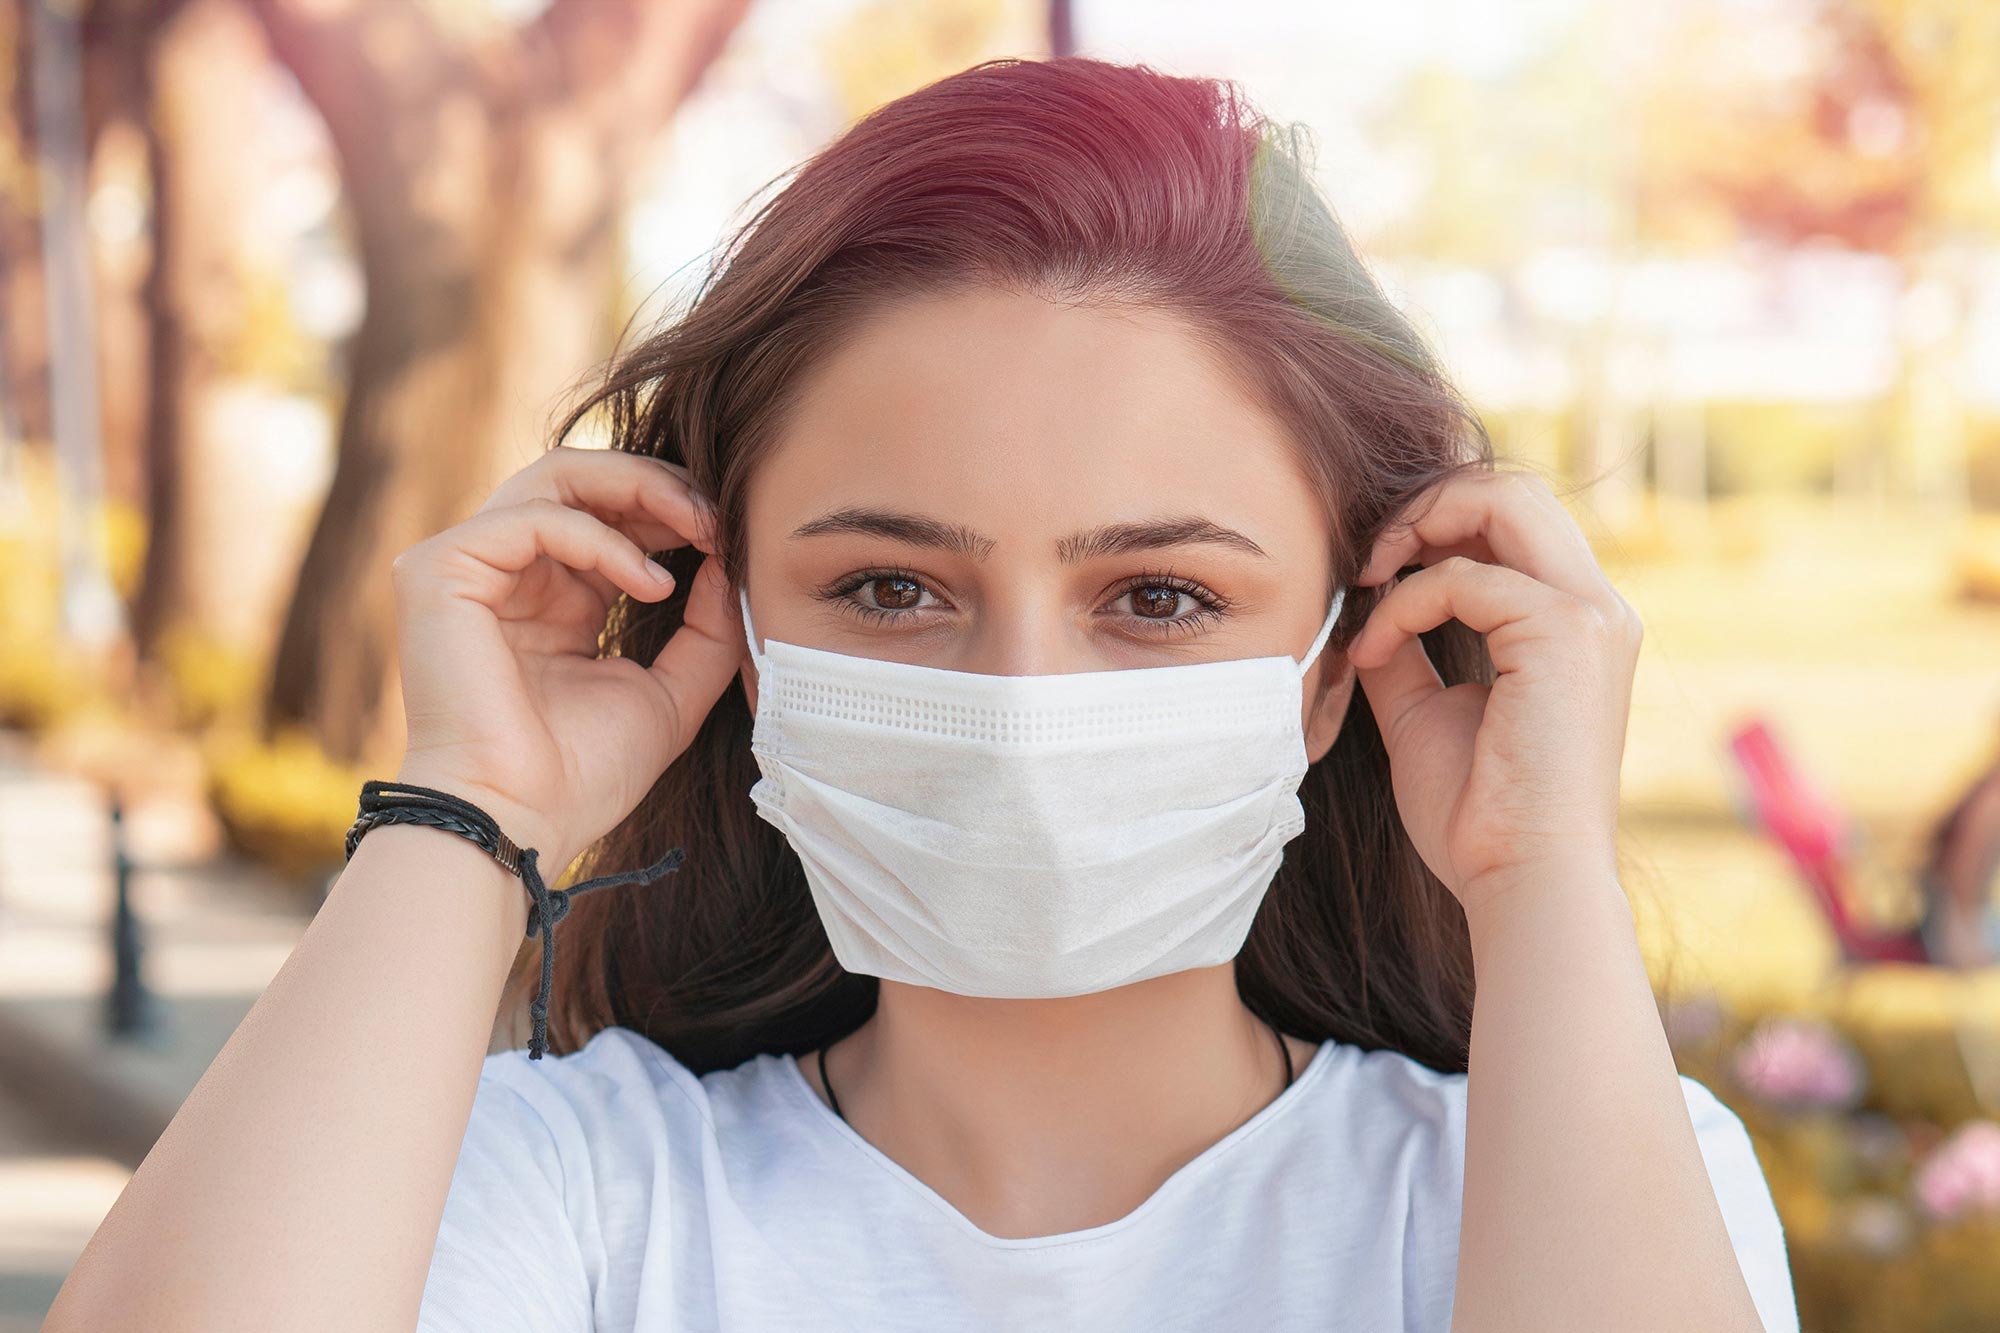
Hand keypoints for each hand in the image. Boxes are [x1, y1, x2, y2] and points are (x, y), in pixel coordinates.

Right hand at [390, 445, 739, 870]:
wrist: (518, 822)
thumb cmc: (582, 776)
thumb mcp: (670, 695)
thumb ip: (706, 631)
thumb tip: (732, 563)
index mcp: (551, 600)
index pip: (609, 518)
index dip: (671, 511)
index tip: (730, 532)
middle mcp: (507, 574)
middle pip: (583, 480)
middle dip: (660, 485)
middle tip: (717, 516)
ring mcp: (466, 567)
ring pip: (556, 477)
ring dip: (640, 490)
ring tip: (699, 528)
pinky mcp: (439, 570)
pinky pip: (534, 517)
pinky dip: (604, 539)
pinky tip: (653, 583)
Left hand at [1345, 469, 1641, 920]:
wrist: (1520, 881)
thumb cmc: (1478, 817)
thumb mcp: (1425, 711)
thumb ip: (1405, 648)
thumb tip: (1367, 604)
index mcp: (1574, 625)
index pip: (1513, 522)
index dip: (1436, 524)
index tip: (1372, 573)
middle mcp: (1598, 608)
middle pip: (1515, 488)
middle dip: (1428, 503)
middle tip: (1368, 558)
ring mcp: (1592, 615)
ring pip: (1506, 498)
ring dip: (1420, 524)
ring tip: (1367, 578)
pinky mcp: (1566, 631)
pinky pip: (1464, 576)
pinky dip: (1404, 603)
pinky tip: (1373, 650)